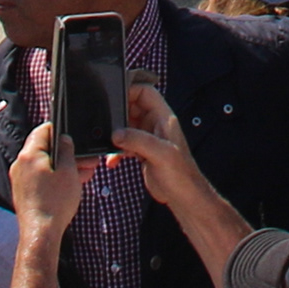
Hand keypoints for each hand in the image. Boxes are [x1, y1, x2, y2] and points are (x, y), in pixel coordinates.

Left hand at [12, 119, 86, 238]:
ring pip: (45, 164)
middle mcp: (20, 164)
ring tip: (83, 174)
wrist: (41, 233)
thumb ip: (67, 149)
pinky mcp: (23, 192)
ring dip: (64, 166)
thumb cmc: (55, 203)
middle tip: (85, 159)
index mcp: (29, 154)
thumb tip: (65, 139)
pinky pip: (40, 177)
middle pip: (45, 148)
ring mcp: (20, 179)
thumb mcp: (69, 171)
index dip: (62, 131)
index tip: (75, 136)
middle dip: (67, 152)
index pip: (44, 130)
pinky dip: (55, 177)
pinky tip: (71, 184)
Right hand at [116, 76, 206, 210]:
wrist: (183, 197)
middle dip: (118, 113)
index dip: (131, 90)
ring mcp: (148, 139)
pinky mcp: (142, 152)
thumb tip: (116, 133)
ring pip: (127, 126)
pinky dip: (116, 150)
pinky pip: (125, 144)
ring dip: (116, 133)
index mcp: (164, 118)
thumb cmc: (180, 174)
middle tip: (105, 121)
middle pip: (133, 107)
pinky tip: (112, 161)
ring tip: (107, 141)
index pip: (146, 93)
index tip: (113, 96)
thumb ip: (138, 140)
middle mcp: (156, 125)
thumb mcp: (160, 153)